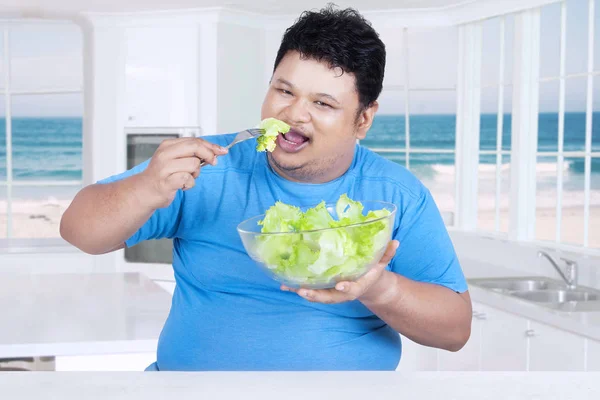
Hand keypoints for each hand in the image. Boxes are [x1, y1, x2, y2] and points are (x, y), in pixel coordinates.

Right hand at [137, 137, 227, 208]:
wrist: (145, 191)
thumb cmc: (163, 175)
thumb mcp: (175, 158)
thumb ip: (192, 153)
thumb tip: (215, 151)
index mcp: (167, 145)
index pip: (194, 140)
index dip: (211, 146)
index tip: (221, 151)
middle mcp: (165, 154)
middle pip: (195, 147)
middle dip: (208, 155)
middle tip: (213, 163)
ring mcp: (164, 168)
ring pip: (194, 164)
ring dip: (195, 174)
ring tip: (186, 177)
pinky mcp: (166, 182)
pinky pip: (188, 179)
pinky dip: (189, 184)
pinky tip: (182, 185)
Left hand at [281, 240, 398, 303]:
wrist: (367, 286)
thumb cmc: (372, 271)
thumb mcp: (381, 262)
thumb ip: (387, 253)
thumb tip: (395, 241)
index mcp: (357, 286)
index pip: (352, 288)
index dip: (346, 287)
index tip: (341, 285)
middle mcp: (342, 292)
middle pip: (328, 297)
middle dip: (316, 295)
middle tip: (303, 291)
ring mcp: (331, 292)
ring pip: (316, 295)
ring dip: (301, 292)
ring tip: (288, 287)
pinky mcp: (323, 290)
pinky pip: (309, 290)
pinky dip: (296, 288)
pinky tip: (283, 284)